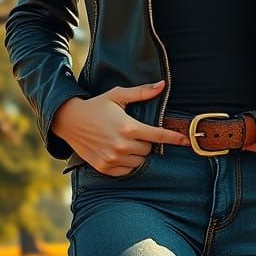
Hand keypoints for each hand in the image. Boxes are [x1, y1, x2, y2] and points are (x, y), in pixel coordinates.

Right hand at [53, 79, 189, 175]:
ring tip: (123, 140)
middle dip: (145, 141)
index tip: (186, 141)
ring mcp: (113, 158)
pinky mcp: (105, 167)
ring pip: (139, 161)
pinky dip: (127, 162)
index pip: (158, 135)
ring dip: (136, 153)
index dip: (174, 138)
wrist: (69, 121)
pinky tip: (117, 151)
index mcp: (128, 127)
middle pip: (148, 149)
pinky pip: (127, 170)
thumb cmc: (96, 106)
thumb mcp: (117, 95)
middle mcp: (122, 145)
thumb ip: (141, 92)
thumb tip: (162, 85)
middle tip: (131, 131)